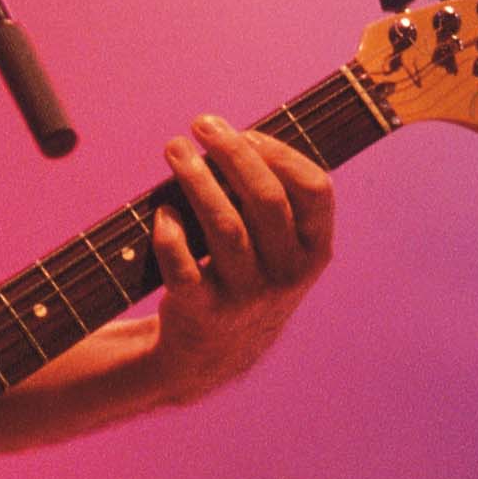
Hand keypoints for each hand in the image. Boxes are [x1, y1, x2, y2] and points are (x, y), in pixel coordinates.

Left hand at [149, 115, 336, 405]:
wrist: (216, 353)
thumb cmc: (247, 276)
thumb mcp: (279, 249)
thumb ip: (273, 199)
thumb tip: (233, 135)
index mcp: (315, 252)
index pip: (314, 190)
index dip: (281, 153)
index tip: (247, 132)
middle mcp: (287, 276)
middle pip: (266, 200)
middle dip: (232, 153)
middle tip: (202, 125)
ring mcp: (247, 297)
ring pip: (225, 226)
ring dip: (196, 179)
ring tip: (175, 148)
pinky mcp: (204, 312)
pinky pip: (183, 265)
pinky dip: (170, 233)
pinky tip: (162, 211)